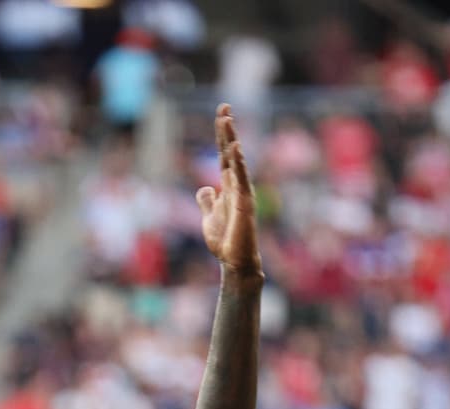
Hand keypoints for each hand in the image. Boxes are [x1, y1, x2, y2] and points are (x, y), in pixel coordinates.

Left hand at [197, 104, 261, 278]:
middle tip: (223, 106)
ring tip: (226, 120)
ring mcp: (242, 191)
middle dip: (226, 129)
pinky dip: (238, 163)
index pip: (224, 155)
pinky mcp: (245, 202)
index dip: (222, 135)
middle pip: (229, 151)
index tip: (222, 113)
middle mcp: (236, 184)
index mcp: (228, 186)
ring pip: (236, 160)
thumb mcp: (208, 217)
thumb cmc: (225, 240)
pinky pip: (242, 178)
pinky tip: (235, 148)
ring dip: (231, 140)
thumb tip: (204, 187)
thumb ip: (207, 201)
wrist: (234, 260)